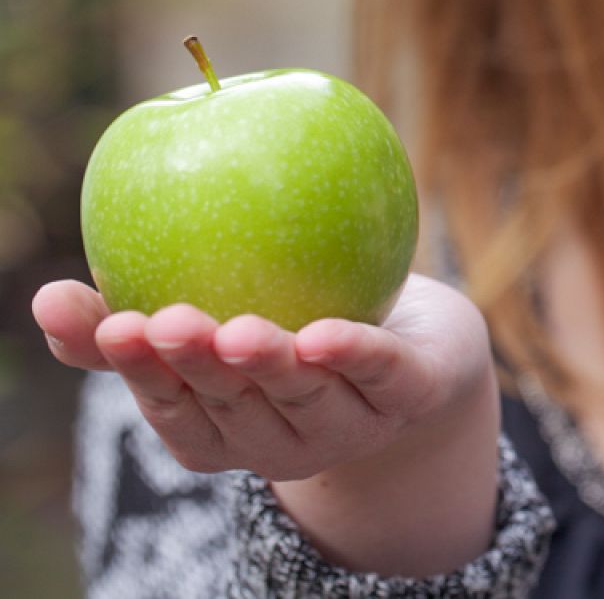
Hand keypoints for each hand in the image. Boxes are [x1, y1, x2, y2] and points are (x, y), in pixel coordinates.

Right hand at [32, 273, 493, 480]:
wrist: (421, 345)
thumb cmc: (293, 322)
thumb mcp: (210, 319)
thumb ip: (129, 322)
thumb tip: (45, 299)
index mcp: (227, 432)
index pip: (176, 409)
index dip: (143, 374)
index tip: (113, 327)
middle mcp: (284, 440)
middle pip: (235, 405)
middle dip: (195, 367)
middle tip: (164, 322)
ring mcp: (351, 424)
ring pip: (304, 395)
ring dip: (268, 365)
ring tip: (236, 331)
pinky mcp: (410, 393)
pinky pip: (381, 372)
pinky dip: (353, 355)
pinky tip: (322, 334)